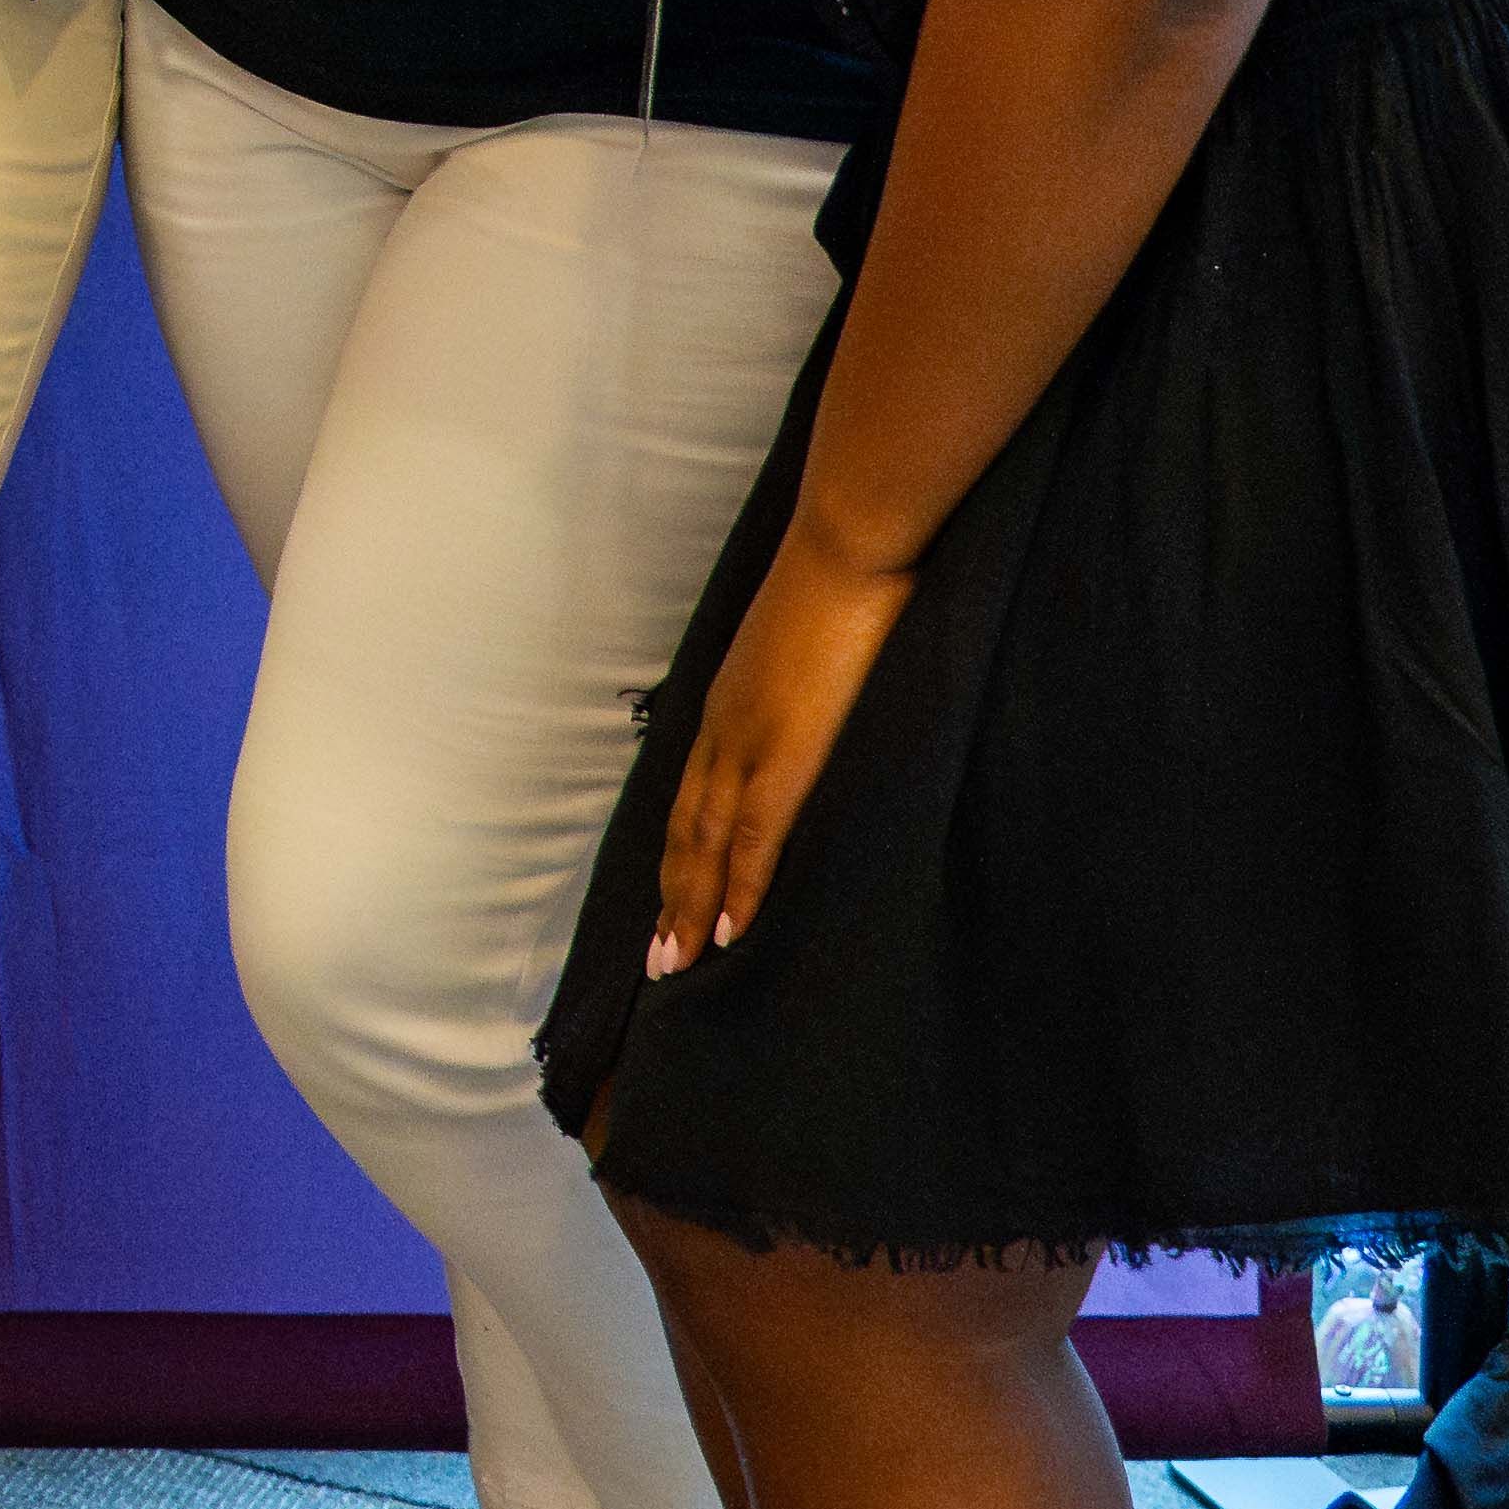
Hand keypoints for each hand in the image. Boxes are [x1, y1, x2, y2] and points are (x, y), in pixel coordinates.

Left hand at [648, 527, 911, 977]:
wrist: (849, 544)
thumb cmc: (844, 580)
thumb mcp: (810, 638)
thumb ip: (804, 678)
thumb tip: (819, 699)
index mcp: (729, 700)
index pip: (694, 792)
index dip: (680, 849)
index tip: (670, 897)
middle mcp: (723, 727)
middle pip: (684, 830)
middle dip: (671, 896)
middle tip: (659, 959)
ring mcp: (747, 741)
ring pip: (704, 844)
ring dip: (689, 908)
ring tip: (678, 964)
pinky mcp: (784, 753)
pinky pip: (752, 838)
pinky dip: (736, 889)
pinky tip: (726, 933)